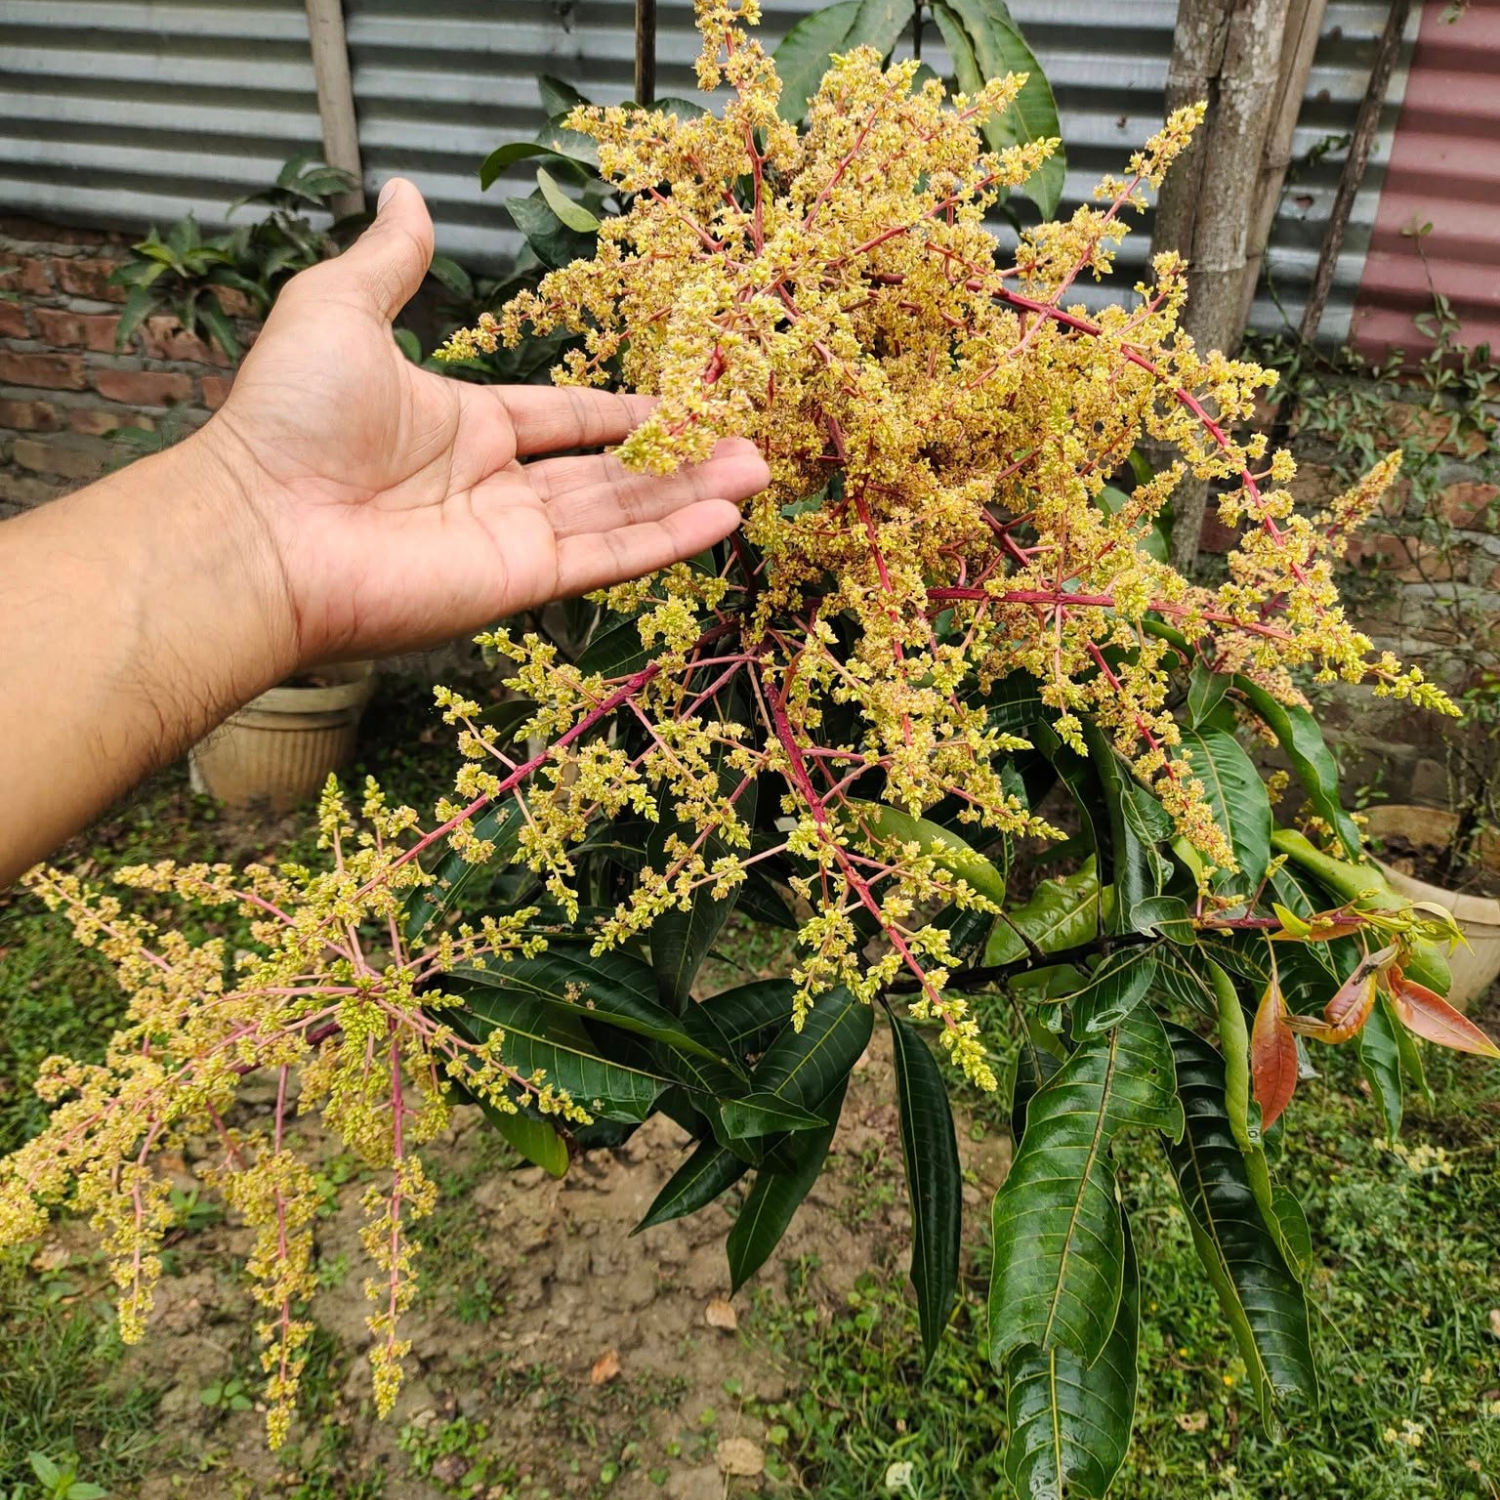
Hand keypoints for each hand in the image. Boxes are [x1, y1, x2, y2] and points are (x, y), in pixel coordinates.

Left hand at [204, 178, 767, 667]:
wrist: (262, 523)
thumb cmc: (291, 419)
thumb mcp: (340, 310)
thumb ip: (391, 261)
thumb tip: (406, 194)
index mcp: (463, 428)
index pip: (562, 419)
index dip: (618, 412)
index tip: (677, 402)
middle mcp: (496, 488)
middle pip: (608, 473)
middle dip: (678, 458)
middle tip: (745, 444)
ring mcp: (512, 539)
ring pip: (622, 513)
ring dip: (692, 493)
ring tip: (759, 472)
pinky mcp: (522, 583)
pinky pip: (610, 558)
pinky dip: (669, 539)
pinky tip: (725, 516)